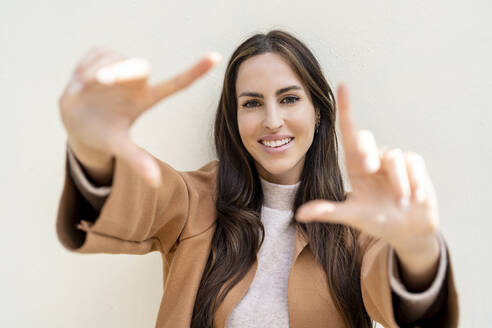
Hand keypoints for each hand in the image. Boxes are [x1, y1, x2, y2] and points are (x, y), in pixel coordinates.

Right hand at [59, 46, 221, 186]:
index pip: (177, 84)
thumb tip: (155, 183)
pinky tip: (79, 83)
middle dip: (118, 71)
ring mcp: (120, 66)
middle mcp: (137, 80)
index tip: (217, 57)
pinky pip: (95, 52)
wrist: (76, 122)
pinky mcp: (103, 55)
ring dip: (92, 73)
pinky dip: (83, 66)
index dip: (196, 71)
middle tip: (99, 82)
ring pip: (111, 59)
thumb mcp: (119, 147)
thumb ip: (137, 160)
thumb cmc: (103, 134)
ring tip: (83, 90)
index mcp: (146, 99)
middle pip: (139, 66)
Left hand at [295, 83, 439, 250]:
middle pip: (365, 138)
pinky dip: (414, 181)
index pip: (348, 132)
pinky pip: (413, 162)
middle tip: (368, 169)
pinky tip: (414, 198)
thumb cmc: (375, 219)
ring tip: (401, 203)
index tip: (341, 86)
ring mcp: (394, 160)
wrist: (406, 230)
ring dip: (397, 182)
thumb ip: (327, 211)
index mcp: (354, 165)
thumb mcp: (352, 215)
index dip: (346, 108)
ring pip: (393, 156)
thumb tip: (299, 214)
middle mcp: (372, 158)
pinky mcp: (414, 164)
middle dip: (366, 151)